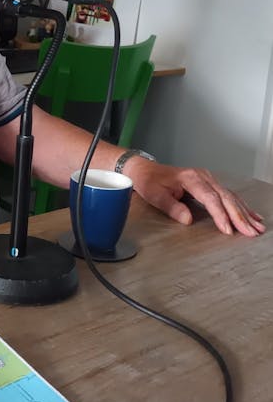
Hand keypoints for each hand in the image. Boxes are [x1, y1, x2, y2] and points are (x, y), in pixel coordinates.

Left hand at [124, 159, 265, 236]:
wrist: (145, 169)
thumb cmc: (149, 181)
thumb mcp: (155, 195)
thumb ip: (172, 207)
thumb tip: (188, 219)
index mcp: (191, 178)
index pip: (210, 198)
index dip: (220, 215)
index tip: (228, 229)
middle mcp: (203, 176)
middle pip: (225, 197)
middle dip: (239, 216)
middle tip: (251, 232)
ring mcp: (208, 179)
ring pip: (230, 196)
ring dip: (244, 212)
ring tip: (257, 227)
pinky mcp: (209, 183)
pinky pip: (228, 195)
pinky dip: (241, 206)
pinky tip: (252, 215)